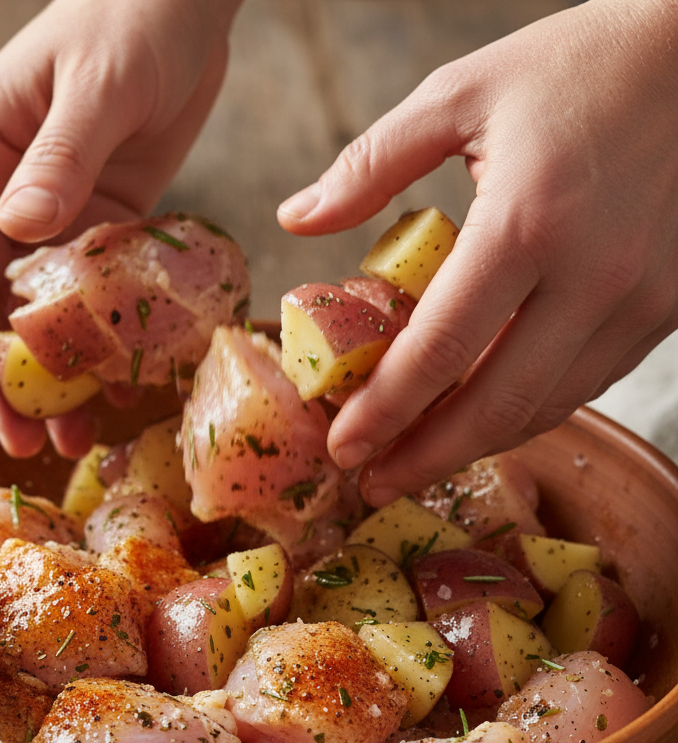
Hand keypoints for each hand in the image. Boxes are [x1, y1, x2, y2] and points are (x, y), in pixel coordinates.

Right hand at [0, 0, 242, 457]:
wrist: (182, 3)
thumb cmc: (129, 19)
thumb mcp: (96, 87)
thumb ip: (59, 158)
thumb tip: (15, 229)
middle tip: (19, 441)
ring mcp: (47, 218)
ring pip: (34, 316)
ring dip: (47, 378)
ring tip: (64, 438)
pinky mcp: (96, 230)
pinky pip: (89, 302)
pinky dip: (97, 347)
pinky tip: (112, 391)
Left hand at [278, 0, 677, 506]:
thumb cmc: (576, 66)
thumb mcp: (459, 94)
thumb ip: (371, 164)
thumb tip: (295, 220)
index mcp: (527, 221)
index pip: (439, 350)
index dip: (384, 412)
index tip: (343, 448)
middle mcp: (593, 275)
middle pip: (496, 404)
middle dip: (426, 457)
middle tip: (372, 484)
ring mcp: (642, 299)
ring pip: (547, 407)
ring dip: (476, 445)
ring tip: (417, 462)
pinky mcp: (669, 307)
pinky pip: (587, 383)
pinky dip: (528, 410)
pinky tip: (483, 418)